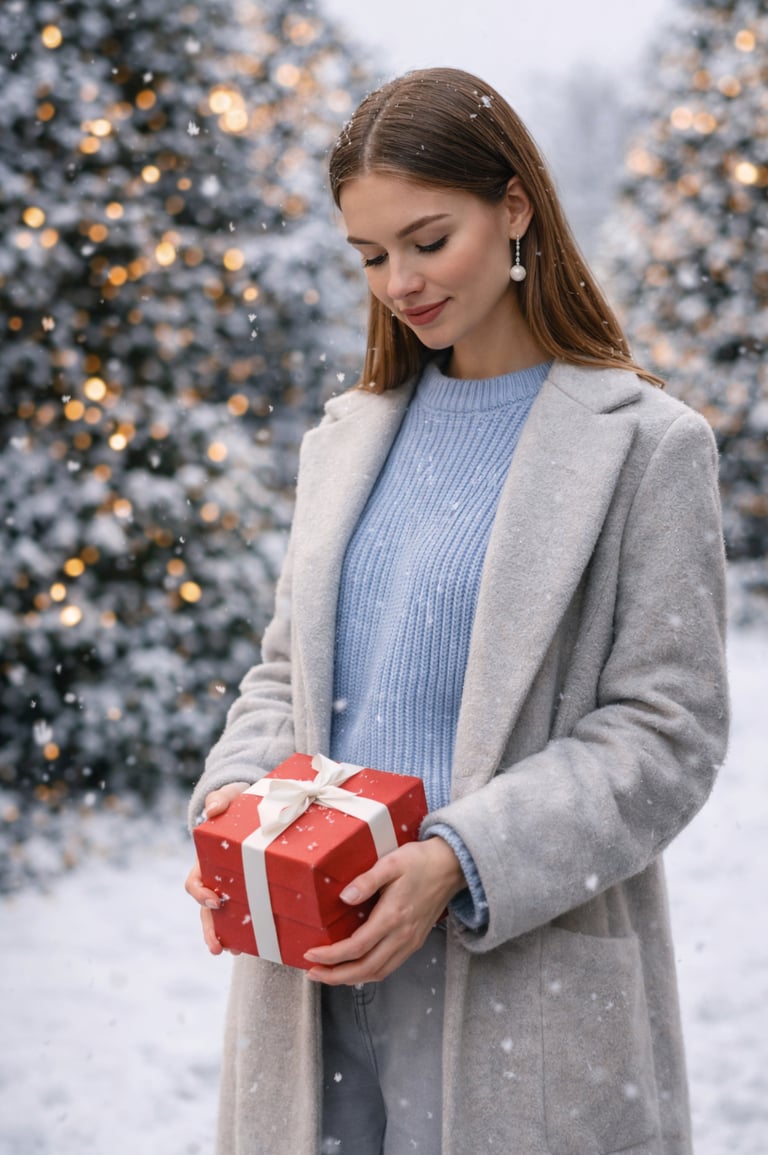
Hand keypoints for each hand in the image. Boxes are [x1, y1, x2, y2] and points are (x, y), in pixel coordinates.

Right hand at [185, 781, 249, 954]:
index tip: (214, 901)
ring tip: (234, 953)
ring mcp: (236, 886)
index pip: (194, 883)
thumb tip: (212, 810)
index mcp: (207, 860)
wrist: (261, 805)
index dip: (200, 893)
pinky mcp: (257, 888)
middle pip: (207, 910)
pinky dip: (252, 927)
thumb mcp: (230, 796)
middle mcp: (217, 878)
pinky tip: (263, 941)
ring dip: (227, 936)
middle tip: (218, 948)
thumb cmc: (240, 802)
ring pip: (226, 917)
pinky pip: (251, 911)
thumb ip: (220, 799)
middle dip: (210, 930)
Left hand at [303, 837, 464, 984]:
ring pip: (378, 973)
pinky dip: (368, 973)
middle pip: (366, 969)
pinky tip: (355, 967)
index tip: (310, 953)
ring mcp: (410, 942)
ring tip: (329, 974)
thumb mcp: (391, 862)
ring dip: (351, 978)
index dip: (331, 955)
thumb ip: (367, 881)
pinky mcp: (414, 942)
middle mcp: (402, 936)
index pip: (356, 947)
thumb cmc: (420, 861)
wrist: (451, 867)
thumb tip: (344, 897)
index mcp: (393, 916)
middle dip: (336, 976)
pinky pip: (388, 967)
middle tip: (313, 973)